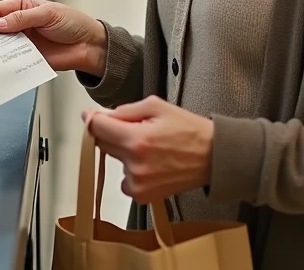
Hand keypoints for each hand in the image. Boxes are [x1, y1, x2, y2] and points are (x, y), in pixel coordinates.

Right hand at [0, 0, 106, 75]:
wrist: (89, 46)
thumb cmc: (72, 23)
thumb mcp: (47, 14)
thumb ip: (21, 19)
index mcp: (23, 7)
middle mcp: (20, 24)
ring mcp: (23, 41)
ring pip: (1, 45)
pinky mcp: (28, 57)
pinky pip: (12, 60)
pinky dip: (4, 62)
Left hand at [86, 96, 213, 204]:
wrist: (213, 158)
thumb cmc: (189, 130)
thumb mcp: (157, 106)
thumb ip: (125, 110)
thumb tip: (100, 115)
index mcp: (136, 139)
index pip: (97, 128)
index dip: (91, 118)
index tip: (90, 115)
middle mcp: (134, 164)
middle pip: (103, 144)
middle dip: (112, 132)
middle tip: (133, 128)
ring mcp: (138, 182)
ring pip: (114, 161)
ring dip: (124, 152)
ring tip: (150, 147)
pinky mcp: (142, 196)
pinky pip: (124, 180)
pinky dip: (131, 170)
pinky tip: (151, 164)